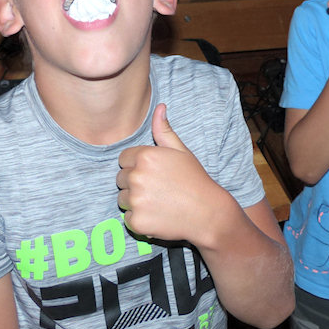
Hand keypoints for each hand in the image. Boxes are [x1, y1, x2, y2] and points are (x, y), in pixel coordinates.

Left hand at [116, 103, 225, 242]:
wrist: (207, 213)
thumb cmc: (194, 180)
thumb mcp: (181, 151)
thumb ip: (164, 131)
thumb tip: (160, 107)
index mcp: (145, 156)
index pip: (123, 159)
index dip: (137, 166)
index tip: (154, 173)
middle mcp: (137, 176)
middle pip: (120, 179)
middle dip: (134, 183)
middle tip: (159, 189)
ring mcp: (136, 200)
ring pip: (122, 199)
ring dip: (135, 202)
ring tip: (159, 202)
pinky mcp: (136, 221)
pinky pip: (127, 218)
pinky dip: (139, 219)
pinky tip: (157, 216)